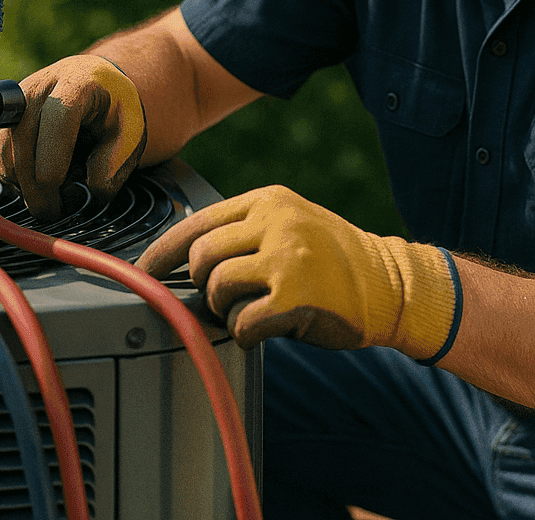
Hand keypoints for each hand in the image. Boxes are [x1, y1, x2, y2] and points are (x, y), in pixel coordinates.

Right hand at [0, 54, 146, 220]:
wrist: (95, 83)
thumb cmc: (115, 109)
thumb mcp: (130, 132)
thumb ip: (113, 164)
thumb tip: (90, 192)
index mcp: (77, 84)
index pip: (58, 118)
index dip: (53, 157)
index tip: (57, 188)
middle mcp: (40, 88)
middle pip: (25, 141)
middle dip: (37, 186)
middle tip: (56, 212)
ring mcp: (18, 103)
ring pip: (6, 153)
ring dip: (25, 185)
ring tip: (56, 193)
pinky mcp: (5, 120)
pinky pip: (0, 157)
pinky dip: (16, 178)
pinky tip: (42, 181)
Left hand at [135, 185, 459, 358]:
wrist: (389, 284)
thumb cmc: (333, 260)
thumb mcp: (290, 224)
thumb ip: (243, 232)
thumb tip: (182, 262)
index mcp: (268, 201)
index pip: (197, 221)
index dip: (163, 251)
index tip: (145, 270)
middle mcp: (275, 222)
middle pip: (200, 256)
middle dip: (203, 285)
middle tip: (225, 298)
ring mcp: (285, 258)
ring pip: (217, 288)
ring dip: (227, 309)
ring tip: (255, 309)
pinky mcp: (293, 297)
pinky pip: (241, 322)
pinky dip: (247, 332)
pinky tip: (269, 327)